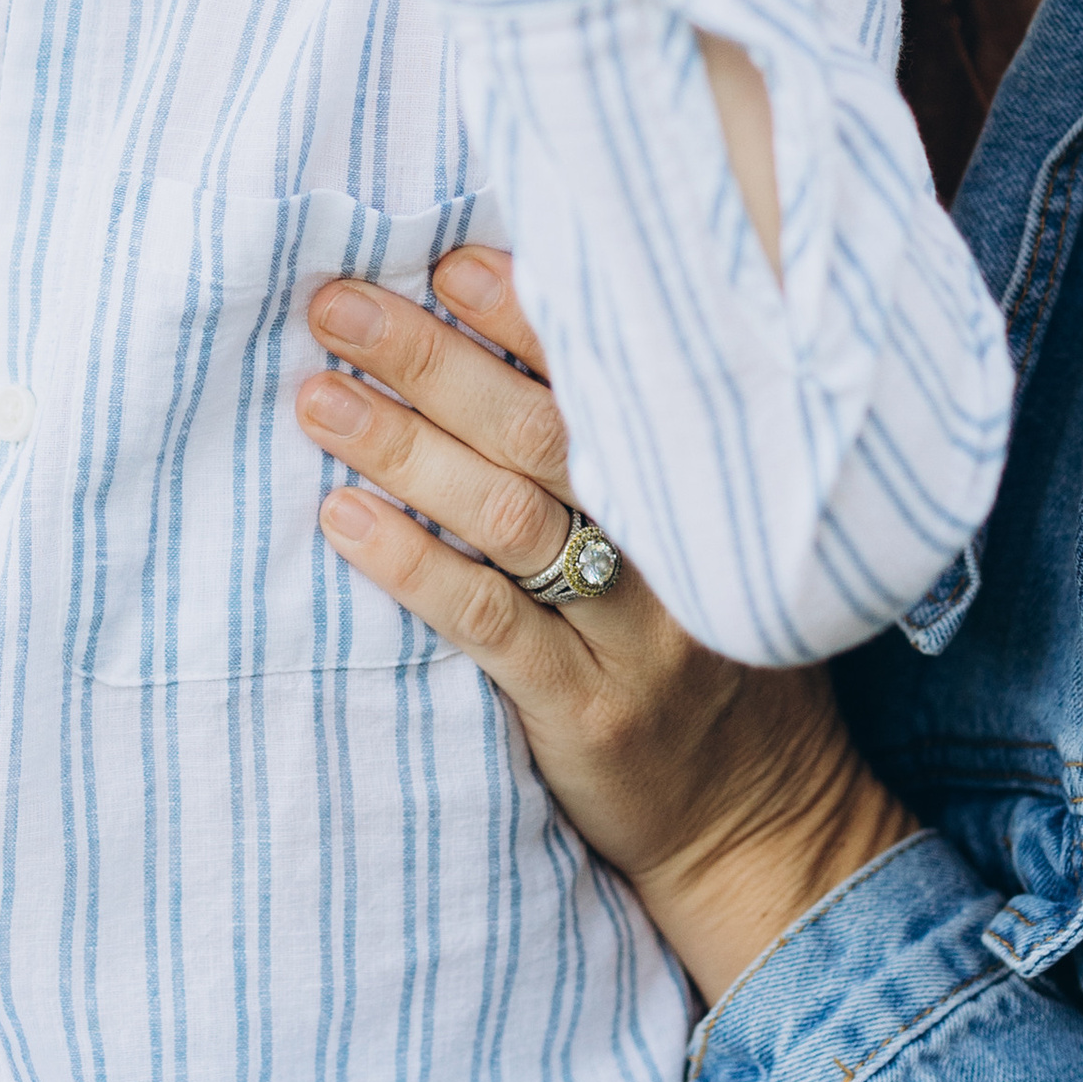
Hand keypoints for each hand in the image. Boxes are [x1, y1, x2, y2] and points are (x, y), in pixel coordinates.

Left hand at [300, 251, 915, 1003]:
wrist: (765, 824)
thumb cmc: (709, 658)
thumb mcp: (707, 542)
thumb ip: (638, 457)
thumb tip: (515, 348)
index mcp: (705, 484)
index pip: (612, 373)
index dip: (526, 308)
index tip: (444, 258)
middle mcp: (677, 545)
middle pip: (543, 430)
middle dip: (434, 358)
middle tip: (337, 305)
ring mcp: (637, 633)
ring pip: (509, 517)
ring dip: (404, 446)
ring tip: (318, 398)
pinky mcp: (588, 711)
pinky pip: (487, 623)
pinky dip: (410, 563)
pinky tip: (343, 519)